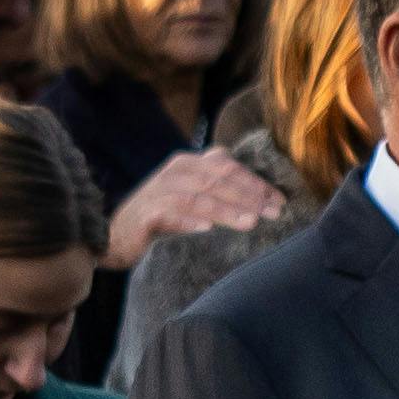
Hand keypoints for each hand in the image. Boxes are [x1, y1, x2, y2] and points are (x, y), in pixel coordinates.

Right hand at [99, 146, 287, 267]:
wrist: (118, 235)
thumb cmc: (165, 216)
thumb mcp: (195, 196)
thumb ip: (220, 188)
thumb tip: (264, 197)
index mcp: (188, 164)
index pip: (227, 166)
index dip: (255, 182)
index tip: (280, 200)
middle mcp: (174, 173)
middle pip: (217, 180)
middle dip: (249, 196)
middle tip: (272, 213)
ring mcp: (158, 192)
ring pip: (198, 197)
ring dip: (226, 210)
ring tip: (250, 222)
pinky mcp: (145, 214)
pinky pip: (169, 215)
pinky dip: (188, 221)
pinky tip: (206, 229)